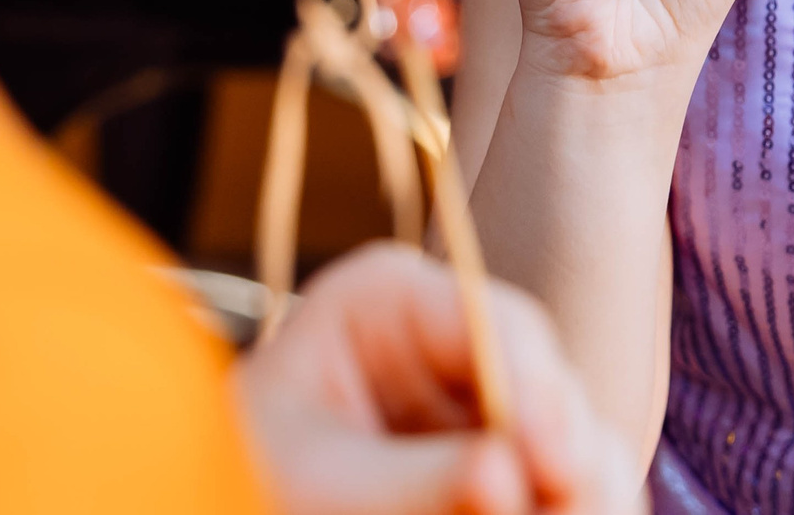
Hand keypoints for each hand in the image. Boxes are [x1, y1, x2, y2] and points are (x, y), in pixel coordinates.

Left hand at [233, 243, 637, 514]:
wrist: (210, 496)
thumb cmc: (237, 478)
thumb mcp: (311, 483)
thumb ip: (410, 481)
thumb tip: (506, 475)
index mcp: (387, 299)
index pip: (495, 324)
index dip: (539, 393)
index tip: (550, 462)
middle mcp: (451, 338)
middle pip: (548, 386)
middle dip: (568, 455)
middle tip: (571, 506)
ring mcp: (479, 401)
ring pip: (569, 440)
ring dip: (583, 488)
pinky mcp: (498, 460)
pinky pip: (558, 482)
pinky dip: (569, 505)